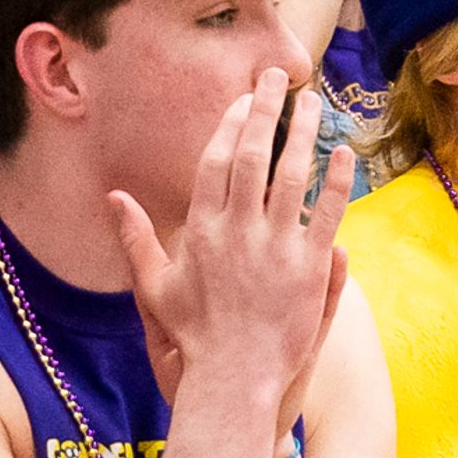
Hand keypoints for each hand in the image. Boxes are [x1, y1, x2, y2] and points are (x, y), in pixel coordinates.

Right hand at [114, 73, 351, 433]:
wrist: (233, 381)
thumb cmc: (191, 338)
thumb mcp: (154, 287)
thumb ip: (136, 238)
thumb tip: (113, 197)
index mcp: (200, 231)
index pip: (215, 162)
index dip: (230, 125)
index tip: (243, 99)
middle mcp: (236, 232)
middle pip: (252, 156)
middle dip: (265, 110)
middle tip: (278, 77)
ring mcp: (274, 248)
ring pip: (292, 175)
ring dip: (303, 133)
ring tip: (314, 102)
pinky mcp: (307, 268)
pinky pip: (327, 213)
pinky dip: (336, 180)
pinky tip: (344, 153)